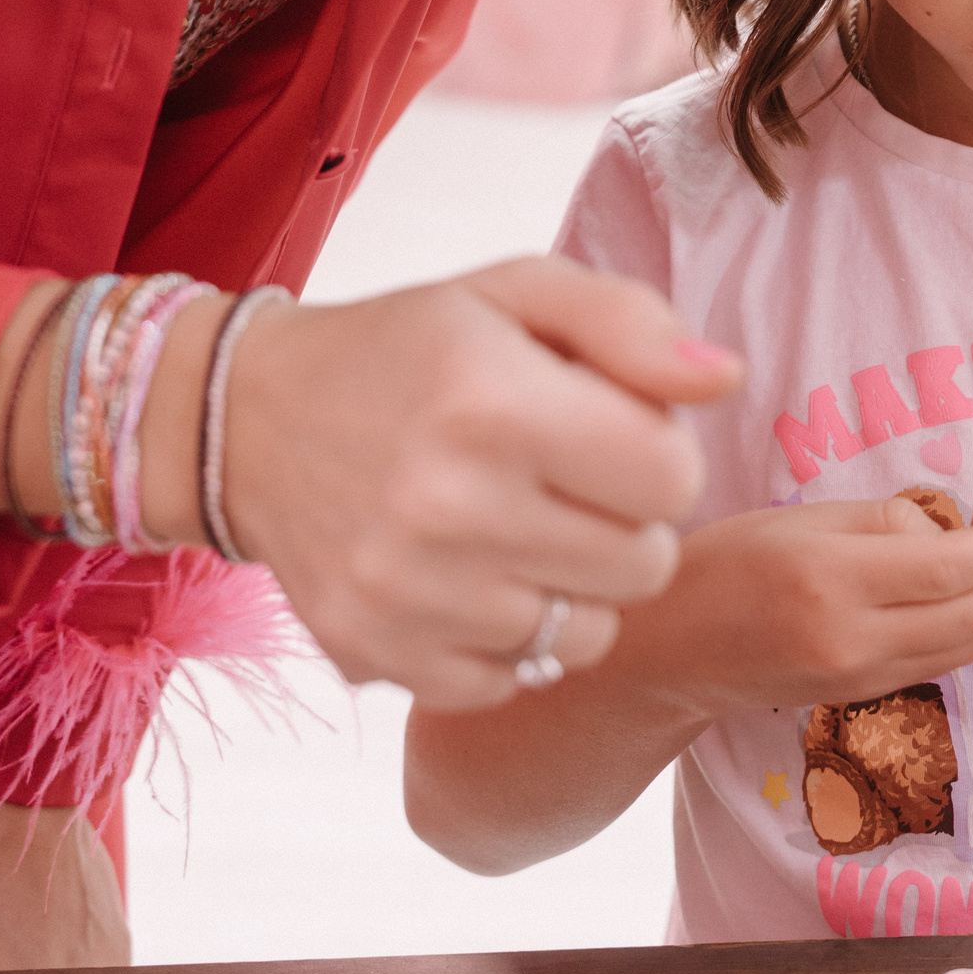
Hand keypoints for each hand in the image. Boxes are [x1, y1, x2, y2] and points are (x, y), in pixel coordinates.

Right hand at [230, 256, 739, 709]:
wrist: (249, 421)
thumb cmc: (413, 349)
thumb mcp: (518, 292)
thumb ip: (631, 323)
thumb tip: (723, 379)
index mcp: (492, 403)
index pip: (675, 479)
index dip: (661, 454)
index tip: (610, 434)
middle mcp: (447, 506)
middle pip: (644, 565)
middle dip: (626, 522)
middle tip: (566, 483)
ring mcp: (407, 594)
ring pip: (588, 635)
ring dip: (573, 587)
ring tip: (518, 528)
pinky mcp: (377, 655)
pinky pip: (513, 681)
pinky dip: (507, 639)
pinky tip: (470, 577)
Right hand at [637, 493, 972, 718]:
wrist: (667, 648)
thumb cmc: (725, 563)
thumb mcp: (801, 518)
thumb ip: (885, 522)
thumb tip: (954, 532)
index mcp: (832, 581)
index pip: (955, 567)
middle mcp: (853, 640)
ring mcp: (859, 678)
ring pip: (970, 645)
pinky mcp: (861, 696)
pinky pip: (942, 659)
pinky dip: (971, 620)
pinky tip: (961, 585)